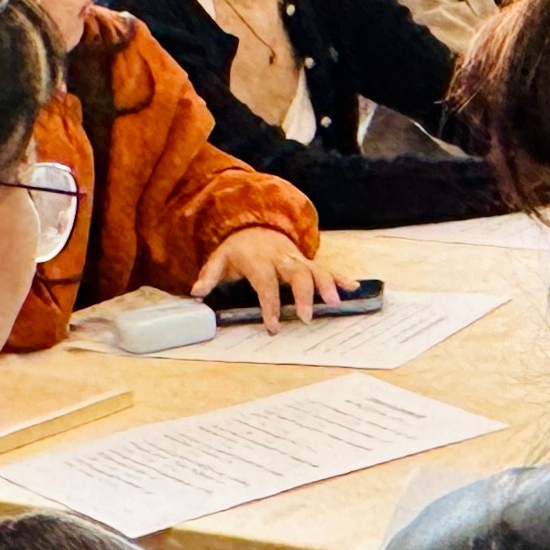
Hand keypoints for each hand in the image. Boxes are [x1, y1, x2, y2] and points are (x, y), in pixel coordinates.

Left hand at [198, 222, 335, 326]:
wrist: (256, 224)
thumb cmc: (238, 248)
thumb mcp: (219, 258)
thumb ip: (209, 275)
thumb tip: (197, 292)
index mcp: (258, 259)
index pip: (265, 283)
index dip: (269, 304)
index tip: (273, 325)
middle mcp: (281, 258)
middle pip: (296, 275)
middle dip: (304, 295)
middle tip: (306, 317)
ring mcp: (297, 259)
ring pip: (316, 270)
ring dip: (328, 286)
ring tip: (336, 303)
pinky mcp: (307, 261)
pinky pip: (326, 268)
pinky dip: (340, 278)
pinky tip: (353, 288)